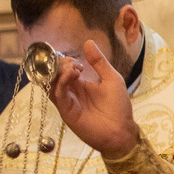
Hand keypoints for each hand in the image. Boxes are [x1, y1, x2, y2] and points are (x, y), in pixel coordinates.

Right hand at [48, 44, 140, 159]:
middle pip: (55, 75)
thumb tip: (88, 42)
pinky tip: (71, 75)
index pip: (64, 69)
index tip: (76, 60)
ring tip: (73, 69)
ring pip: (52, 84)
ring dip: (59, 72)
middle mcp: (71, 92)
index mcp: (81, 84)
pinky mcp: (66, 111)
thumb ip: (99, 62)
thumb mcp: (111, 78)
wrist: (121, 131)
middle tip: (72, 64)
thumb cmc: (118, 107)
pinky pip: (57, 95)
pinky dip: (61, 82)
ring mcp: (67, 102)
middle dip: (60, 65)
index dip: (66, 62)